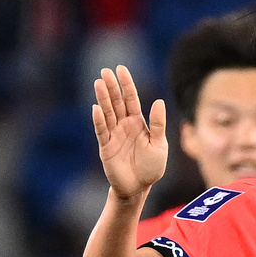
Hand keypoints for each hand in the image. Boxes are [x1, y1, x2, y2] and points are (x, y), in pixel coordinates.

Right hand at [92, 65, 167, 199]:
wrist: (139, 187)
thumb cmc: (151, 167)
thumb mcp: (159, 144)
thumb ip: (158, 124)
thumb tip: (159, 102)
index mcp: (138, 123)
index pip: (131, 99)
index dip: (126, 84)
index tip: (120, 69)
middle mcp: (124, 125)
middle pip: (117, 102)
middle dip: (112, 87)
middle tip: (105, 71)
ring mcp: (114, 135)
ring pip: (107, 113)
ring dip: (102, 98)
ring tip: (98, 82)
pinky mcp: (106, 147)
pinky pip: (102, 131)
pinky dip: (99, 120)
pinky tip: (96, 108)